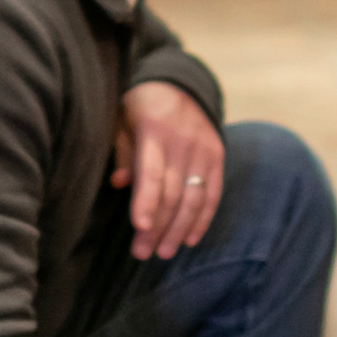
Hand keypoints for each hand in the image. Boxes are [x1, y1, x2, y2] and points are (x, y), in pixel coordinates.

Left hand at [112, 80, 223, 258]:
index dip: (146, 201)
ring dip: (178, 229)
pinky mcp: (217, 156)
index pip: (152, 172)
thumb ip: (122, 151)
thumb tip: (118, 184)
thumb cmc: (140, 106)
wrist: (180, 83)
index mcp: (155, 130)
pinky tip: (189, 239)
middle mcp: (183, 141)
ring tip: (164, 252)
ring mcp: (204, 149)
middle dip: (157, 226)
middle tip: (142, 253)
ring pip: (194, 198)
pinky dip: (202, 219)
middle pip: (172, 192)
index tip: (139, 227)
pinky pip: (213, 193)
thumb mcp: (122, 119)